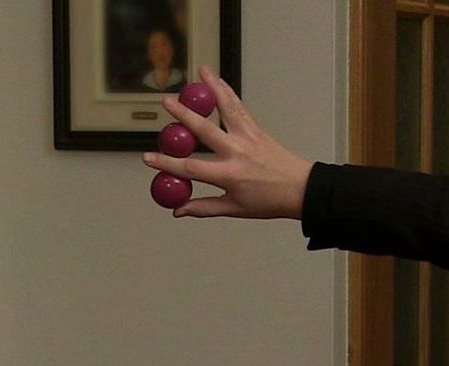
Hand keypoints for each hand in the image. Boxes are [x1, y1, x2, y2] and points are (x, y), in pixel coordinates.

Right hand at [143, 65, 313, 219]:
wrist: (302, 189)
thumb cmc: (268, 202)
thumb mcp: (235, 209)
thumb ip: (204, 208)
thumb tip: (177, 210)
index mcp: (228, 175)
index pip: (190, 168)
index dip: (166, 163)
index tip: (147, 157)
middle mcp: (236, 152)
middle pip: (205, 129)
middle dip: (183, 114)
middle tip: (167, 101)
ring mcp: (248, 137)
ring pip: (227, 109)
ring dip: (213, 88)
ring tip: (201, 71)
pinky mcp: (257, 130)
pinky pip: (239, 108)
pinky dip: (228, 93)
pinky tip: (218, 81)